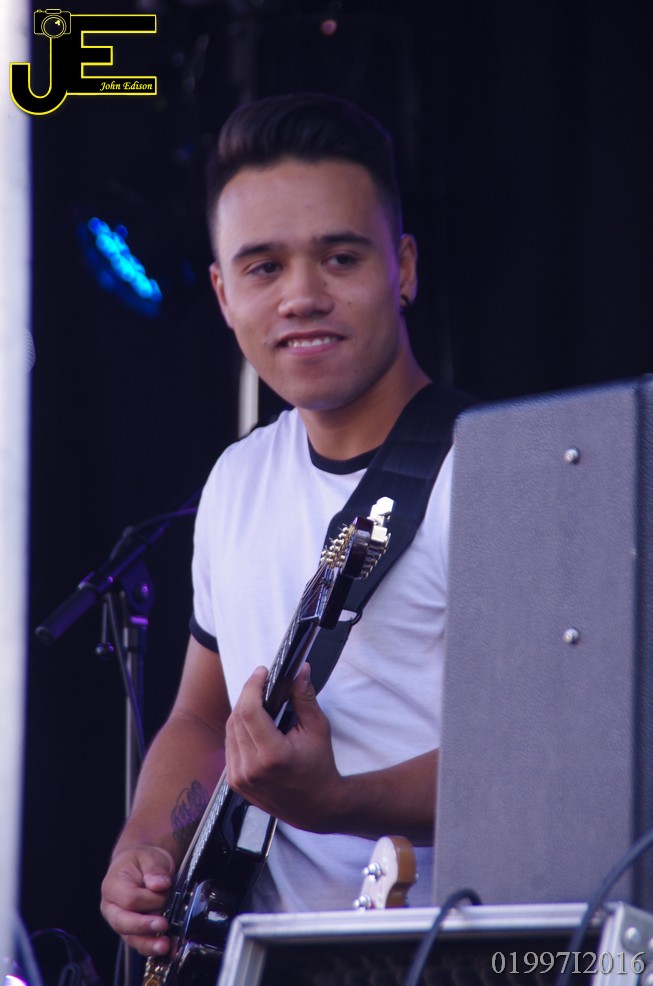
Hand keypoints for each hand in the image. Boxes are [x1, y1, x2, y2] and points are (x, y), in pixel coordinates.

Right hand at [100, 846, 174, 955]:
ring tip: (165, 945)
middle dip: (144, 926)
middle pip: (123, 922)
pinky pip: (138, 943)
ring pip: (130, 937)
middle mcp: (111, 907)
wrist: (142, 865)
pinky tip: (166, 948)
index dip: (149, 900)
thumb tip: (159, 884)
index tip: (165, 892)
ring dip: (148, 943)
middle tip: (163, 925)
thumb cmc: (143, 861)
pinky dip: (152, 947)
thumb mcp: (151, 857)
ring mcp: (120, 921)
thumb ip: (155, 870)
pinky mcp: (131, 931)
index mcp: (112, 885)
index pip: (129, 899)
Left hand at [225, 664, 343, 831]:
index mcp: (272, 756)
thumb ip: (305, 698)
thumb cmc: (320, 768)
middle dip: (248, 695)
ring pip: (230, 731)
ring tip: (258, 701)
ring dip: (242, 711)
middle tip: (261, 682)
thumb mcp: (318, 729)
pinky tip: (253, 723)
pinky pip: (230, 746)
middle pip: (237, 718)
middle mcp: (251, 769)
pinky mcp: (235, 783)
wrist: (316, 807)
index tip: (262, 672)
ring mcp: (240, 778)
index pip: (249, 711)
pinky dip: (239, 730)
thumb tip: (300, 671)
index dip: (252, 686)